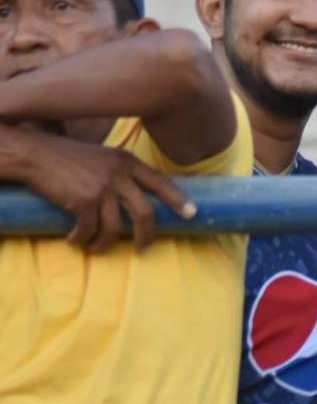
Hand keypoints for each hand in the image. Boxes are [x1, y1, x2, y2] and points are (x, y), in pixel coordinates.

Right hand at [26, 133, 195, 251]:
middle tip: (143, 248)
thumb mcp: (104, 157)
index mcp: (128, 161)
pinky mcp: (82, 201)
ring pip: (115, 227)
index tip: (192, 214)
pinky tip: (75, 241)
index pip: (161, 182)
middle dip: (147, 235)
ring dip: (105, 244)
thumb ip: (121, 172)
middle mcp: (120, 174)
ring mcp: (102, 188)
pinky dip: (82, 240)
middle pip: (145, 212)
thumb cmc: (70, 157)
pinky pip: (89, 230)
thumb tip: (134, 198)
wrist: (38, 155)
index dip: (178, 199)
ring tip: (95, 248)